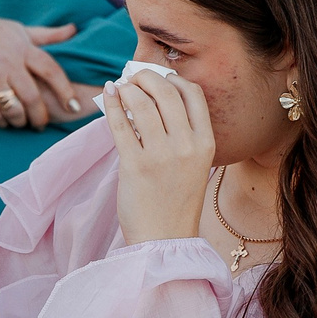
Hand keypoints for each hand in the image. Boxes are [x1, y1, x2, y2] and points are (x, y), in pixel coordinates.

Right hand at [0, 12, 83, 129]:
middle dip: (41, 115)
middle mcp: (6, 63)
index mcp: (20, 47)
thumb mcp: (15, 30)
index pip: (50, 69)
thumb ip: (45, 35)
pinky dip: (2, 122)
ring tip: (24, 121)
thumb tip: (73, 30)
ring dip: (22, 121)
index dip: (65, 90)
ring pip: (14, 109)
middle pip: (32, 96)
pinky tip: (5, 120)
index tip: (73, 106)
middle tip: (43, 122)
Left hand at [109, 70, 212, 246]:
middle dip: (146, 77)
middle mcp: (187, 146)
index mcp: (206, 143)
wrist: (164, 240)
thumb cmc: (175, 202)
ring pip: (142, 103)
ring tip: (121, 88)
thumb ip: (182, 134)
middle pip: (166, 92)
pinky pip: (121, 124)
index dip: (173, 78)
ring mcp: (161, 155)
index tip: (159, 78)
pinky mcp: (135, 165)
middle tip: (133, 76)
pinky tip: (110, 95)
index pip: (193, 94)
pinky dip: (114, 105)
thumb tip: (150, 98)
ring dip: (128, 89)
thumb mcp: (194, 165)